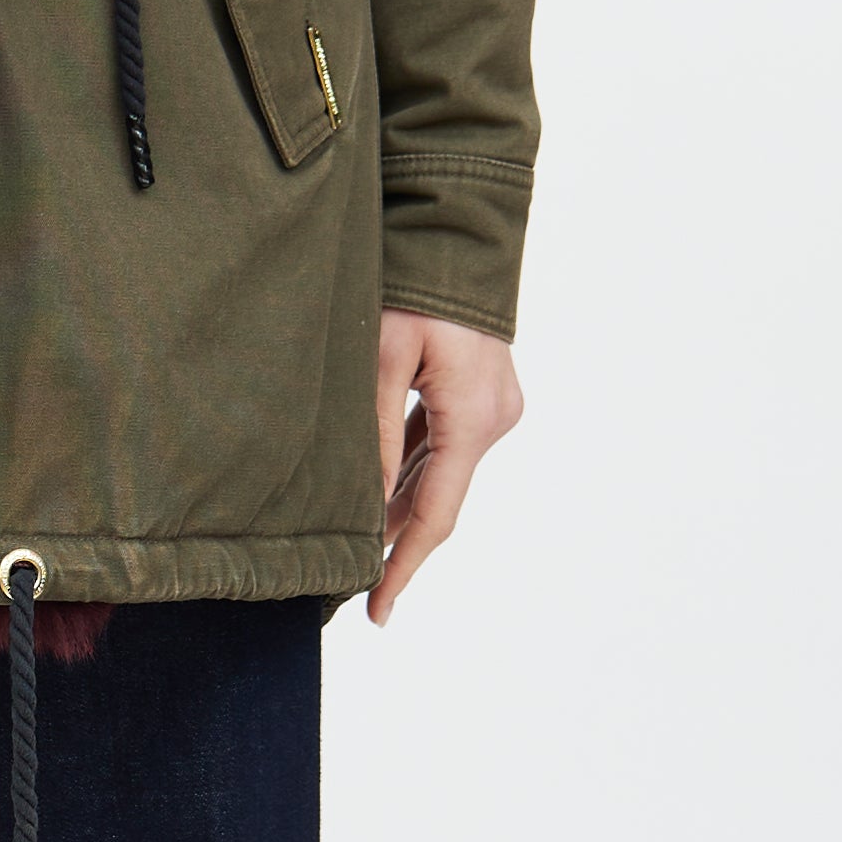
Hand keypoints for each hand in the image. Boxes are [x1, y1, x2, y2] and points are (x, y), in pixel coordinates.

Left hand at [368, 304, 521, 624]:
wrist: (458, 230)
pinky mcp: (484, 392)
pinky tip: (377, 489)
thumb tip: (362, 508)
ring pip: (439, 471)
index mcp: (473, 419)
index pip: (435, 517)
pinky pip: (444, 442)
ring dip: (399, 502)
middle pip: (437, 496)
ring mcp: (495, 406)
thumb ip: (375, 435)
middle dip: (394, 538)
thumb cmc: (415, 286)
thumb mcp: (383, 359)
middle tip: (346, 579)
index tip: (378, 611)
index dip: (404, 568)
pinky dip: (412, 466)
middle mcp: (493, 420)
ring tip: (352, 542)